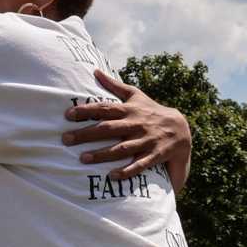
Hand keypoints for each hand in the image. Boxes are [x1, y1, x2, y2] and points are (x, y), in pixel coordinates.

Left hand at [62, 69, 192, 187]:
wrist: (181, 128)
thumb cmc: (152, 111)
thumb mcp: (136, 96)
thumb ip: (114, 85)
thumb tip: (95, 71)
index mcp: (129, 110)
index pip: (105, 109)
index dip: (86, 111)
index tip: (68, 115)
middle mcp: (136, 124)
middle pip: (108, 129)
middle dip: (86, 134)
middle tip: (65, 139)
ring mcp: (145, 140)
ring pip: (121, 148)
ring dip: (102, 154)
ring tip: (83, 159)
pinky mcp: (154, 155)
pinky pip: (140, 164)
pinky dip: (127, 170)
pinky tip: (112, 176)